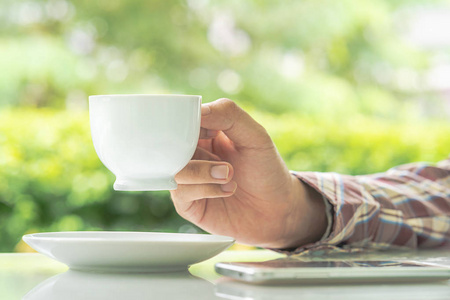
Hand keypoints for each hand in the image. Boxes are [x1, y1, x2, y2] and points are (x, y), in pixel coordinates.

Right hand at [170, 99, 326, 248]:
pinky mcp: (188, 204)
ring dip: (202, 171)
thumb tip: (200, 110)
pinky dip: (205, 188)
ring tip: (229, 174)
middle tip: (221, 157)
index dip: (189, 122)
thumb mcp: (255, 136)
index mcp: (204, 134)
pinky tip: (228, 189)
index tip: (211, 132)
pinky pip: (181, 192)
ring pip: (174, 168)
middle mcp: (192, 155)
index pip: (181, 120)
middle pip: (171, 145)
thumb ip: (230, 116)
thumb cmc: (266, 170)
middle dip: (192, 149)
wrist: (278, 209)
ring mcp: (188, 179)